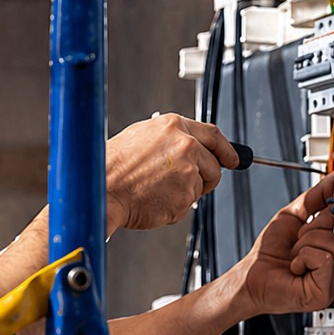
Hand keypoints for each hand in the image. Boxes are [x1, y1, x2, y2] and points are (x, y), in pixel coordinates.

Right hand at [106, 113, 238, 232]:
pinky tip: (153, 201)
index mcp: (174, 126)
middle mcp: (186, 145)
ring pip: (200, 188)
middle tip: (189, 187)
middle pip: (214, 165)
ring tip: (157, 192)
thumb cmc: (112, 167)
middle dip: (206, 179)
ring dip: (184, 194)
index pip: (213, 135)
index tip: (232, 159)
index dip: (226, 150)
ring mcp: (187, 171)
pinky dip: (173, 208)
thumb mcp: (142, 138)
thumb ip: (170, 140)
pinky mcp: (184, 196)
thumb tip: (189, 148)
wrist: (100, 189)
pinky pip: (187, 206)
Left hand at [238, 170, 333, 315]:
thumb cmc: (268, 253)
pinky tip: (295, 266)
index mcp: (332, 246)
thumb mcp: (293, 216)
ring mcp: (332, 279)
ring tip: (294, 254)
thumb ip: (317, 196)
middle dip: (314, 226)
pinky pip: (324, 259)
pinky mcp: (324, 292)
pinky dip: (303, 256)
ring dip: (305, 243)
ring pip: (332, 243)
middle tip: (299, 237)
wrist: (249, 278)